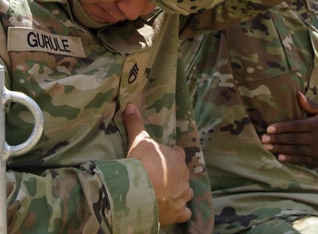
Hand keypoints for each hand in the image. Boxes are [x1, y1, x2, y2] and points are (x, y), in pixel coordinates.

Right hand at [124, 104, 192, 225]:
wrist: (142, 190)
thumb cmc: (142, 162)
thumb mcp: (138, 139)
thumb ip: (135, 123)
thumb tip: (130, 105)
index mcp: (176, 157)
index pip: (178, 153)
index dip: (172, 155)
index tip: (162, 157)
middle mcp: (184, 175)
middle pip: (183, 173)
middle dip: (175, 174)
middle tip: (162, 177)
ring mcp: (183, 194)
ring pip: (187, 192)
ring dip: (180, 192)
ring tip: (168, 193)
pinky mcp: (179, 211)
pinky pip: (185, 212)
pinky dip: (181, 212)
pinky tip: (173, 211)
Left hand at [259, 92, 317, 165]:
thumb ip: (310, 104)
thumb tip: (297, 94)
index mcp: (316, 125)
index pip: (296, 126)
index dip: (282, 127)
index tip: (269, 128)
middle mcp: (316, 138)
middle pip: (293, 139)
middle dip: (277, 139)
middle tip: (263, 139)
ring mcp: (316, 150)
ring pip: (295, 150)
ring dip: (280, 149)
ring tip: (267, 147)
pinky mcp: (316, 160)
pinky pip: (301, 160)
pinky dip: (290, 160)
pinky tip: (279, 157)